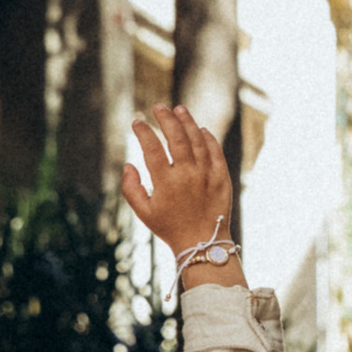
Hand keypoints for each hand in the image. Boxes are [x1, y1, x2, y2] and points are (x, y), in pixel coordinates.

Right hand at [123, 104, 243, 280]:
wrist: (203, 244)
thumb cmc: (170, 228)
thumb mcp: (143, 212)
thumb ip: (131, 188)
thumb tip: (129, 164)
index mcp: (166, 182)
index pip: (152, 148)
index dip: (143, 132)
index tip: (137, 122)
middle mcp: (187, 175)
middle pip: (176, 137)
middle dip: (166, 119)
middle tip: (159, 107)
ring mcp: (207, 175)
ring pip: (197, 140)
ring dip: (187, 122)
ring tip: (179, 109)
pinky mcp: (222, 178)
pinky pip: (215, 151)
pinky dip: (207, 138)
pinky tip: (200, 129)